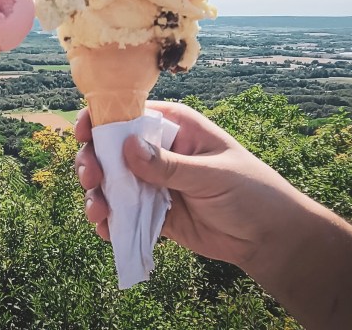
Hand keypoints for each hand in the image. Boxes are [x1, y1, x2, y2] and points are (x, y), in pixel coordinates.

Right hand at [76, 100, 315, 272]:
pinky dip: (110, 220)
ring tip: (97, 212)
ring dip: (97, 194)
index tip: (83, 132)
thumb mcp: (211, 175)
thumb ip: (168, 165)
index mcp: (175, 126)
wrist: (268, 238)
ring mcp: (153, 182)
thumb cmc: (251, 192)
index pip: (129, 113)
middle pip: (110, 149)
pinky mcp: (153, 212)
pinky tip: (106, 230)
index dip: (101, 118)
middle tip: (91, 179)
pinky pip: (122, 212)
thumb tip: (125, 147)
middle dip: (93, 162)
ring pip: (111, 182)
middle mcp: (158, 150)